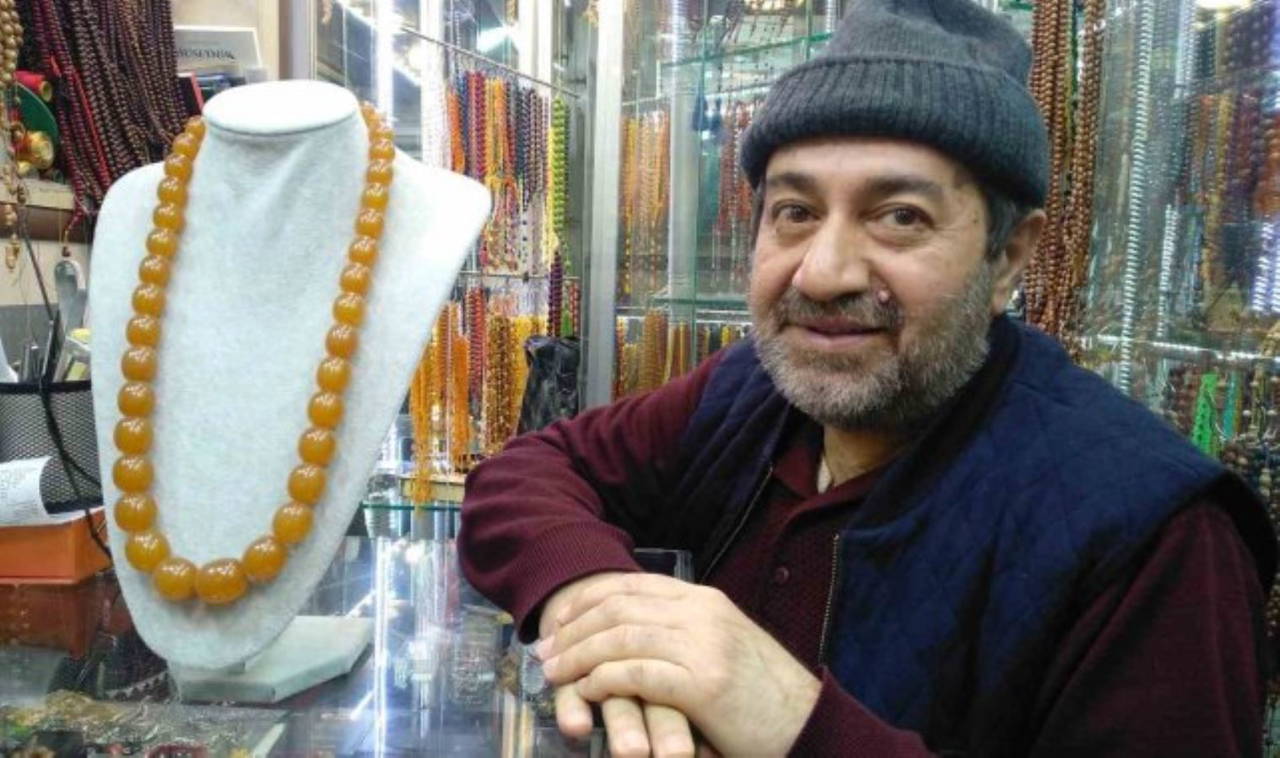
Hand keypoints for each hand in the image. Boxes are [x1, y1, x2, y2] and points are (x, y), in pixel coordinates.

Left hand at [538, 574, 820, 756]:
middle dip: (572, 628)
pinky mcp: (704, 684)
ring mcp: (704, 645)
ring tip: (553, 674)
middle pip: (618, 607)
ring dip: (578, 655)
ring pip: (621, 638)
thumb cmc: (761, 697)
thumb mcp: (723, 648)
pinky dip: (603, 681)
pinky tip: (584, 693)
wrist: (809, 726)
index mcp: (705, 600)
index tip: (555, 620)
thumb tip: (633, 633)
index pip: (630, 584)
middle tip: (543, 650)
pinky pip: (636, 674)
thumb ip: (684, 633)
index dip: (585, 599)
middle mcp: (703, 613)